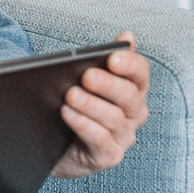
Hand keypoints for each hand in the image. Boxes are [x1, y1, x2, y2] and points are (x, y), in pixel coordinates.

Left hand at [51, 33, 149, 178]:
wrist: (52, 143)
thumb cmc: (74, 104)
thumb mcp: (85, 80)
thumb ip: (104, 58)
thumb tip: (128, 36)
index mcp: (132, 90)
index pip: (141, 74)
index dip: (130, 65)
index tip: (113, 57)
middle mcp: (133, 114)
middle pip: (129, 97)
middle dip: (108, 85)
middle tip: (87, 76)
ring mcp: (123, 137)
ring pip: (114, 119)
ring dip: (91, 106)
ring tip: (70, 96)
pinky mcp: (108, 156)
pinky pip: (101, 141)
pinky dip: (85, 126)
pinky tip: (68, 114)